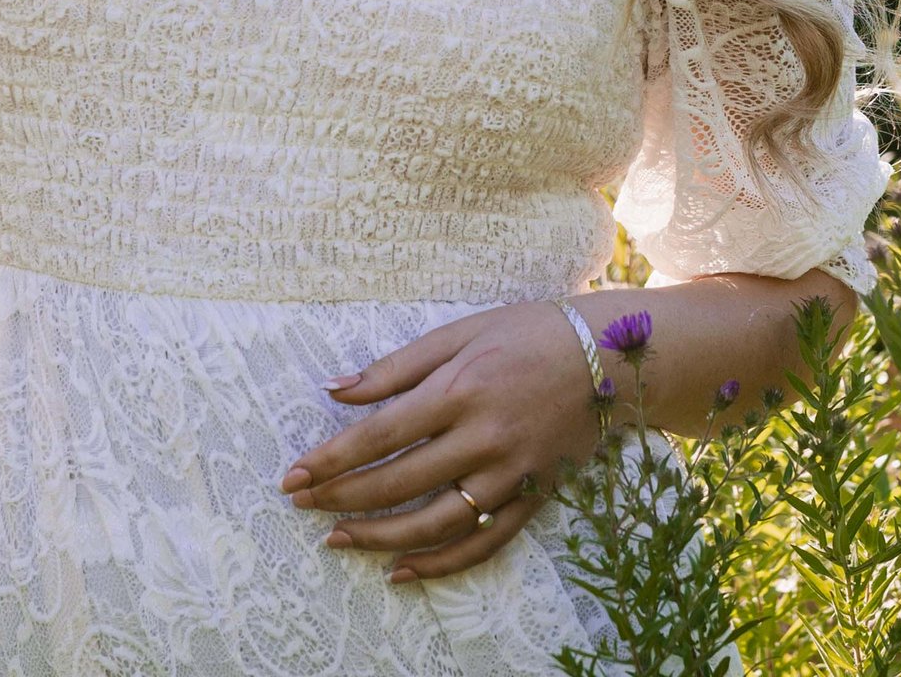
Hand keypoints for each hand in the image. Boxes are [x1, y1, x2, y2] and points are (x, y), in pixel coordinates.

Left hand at [276, 300, 603, 584]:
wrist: (607, 355)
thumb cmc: (525, 332)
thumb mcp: (457, 333)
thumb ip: (395, 367)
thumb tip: (335, 389)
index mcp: (459, 390)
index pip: (379, 437)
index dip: (331, 461)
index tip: (292, 477)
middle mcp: (483, 438)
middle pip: (399, 483)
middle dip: (343, 498)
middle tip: (302, 505)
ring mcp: (510, 474)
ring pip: (436, 523)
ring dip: (381, 538)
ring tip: (339, 540)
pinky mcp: (532, 496)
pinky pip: (484, 544)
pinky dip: (441, 563)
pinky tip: (403, 569)